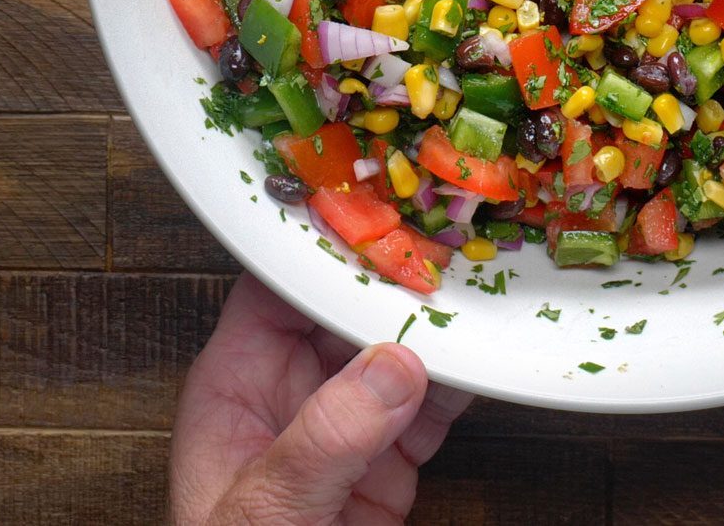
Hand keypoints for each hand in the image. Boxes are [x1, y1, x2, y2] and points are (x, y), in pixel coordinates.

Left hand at [171, 273, 471, 524]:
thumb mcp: (269, 509)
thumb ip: (327, 438)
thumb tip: (392, 369)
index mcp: (236, 385)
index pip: (278, 290)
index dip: (327, 253)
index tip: (383, 226)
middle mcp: (290, 395)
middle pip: (348, 313)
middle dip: (401, 286)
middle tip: (452, 254)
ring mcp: (342, 428)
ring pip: (398, 354)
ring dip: (442, 332)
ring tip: (482, 298)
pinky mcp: (386, 464)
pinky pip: (430, 406)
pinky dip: (463, 384)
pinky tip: (487, 363)